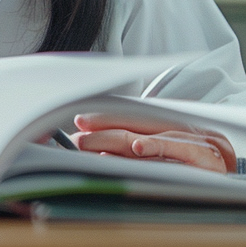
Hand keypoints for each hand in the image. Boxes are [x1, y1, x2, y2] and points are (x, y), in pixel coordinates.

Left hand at [71, 112, 236, 173]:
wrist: (241, 188)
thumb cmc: (204, 173)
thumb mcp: (171, 158)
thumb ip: (141, 152)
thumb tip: (100, 152)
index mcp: (174, 129)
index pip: (133, 119)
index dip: (105, 119)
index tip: (80, 123)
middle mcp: (185, 132)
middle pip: (137, 125)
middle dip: (103, 131)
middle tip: (78, 138)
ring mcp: (198, 144)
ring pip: (152, 135)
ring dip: (118, 140)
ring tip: (95, 143)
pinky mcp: (210, 159)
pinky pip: (180, 150)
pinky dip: (158, 147)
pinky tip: (138, 147)